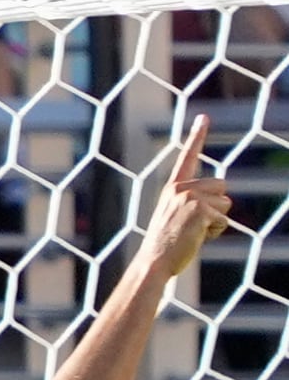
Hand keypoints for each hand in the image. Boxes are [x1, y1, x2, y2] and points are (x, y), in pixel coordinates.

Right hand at [140, 115, 233, 284]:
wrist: (153, 262)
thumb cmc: (164, 245)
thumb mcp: (175, 216)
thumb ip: (194, 202)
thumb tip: (222, 201)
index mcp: (173, 187)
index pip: (188, 157)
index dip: (197, 136)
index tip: (203, 117)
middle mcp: (181, 188)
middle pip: (222, 185)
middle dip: (217, 206)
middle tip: (194, 225)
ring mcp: (190, 198)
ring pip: (226, 203)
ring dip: (216, 220)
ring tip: (193, 232)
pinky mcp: (199, 210)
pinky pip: (223, 220)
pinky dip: (215, 232)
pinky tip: (196, 238)